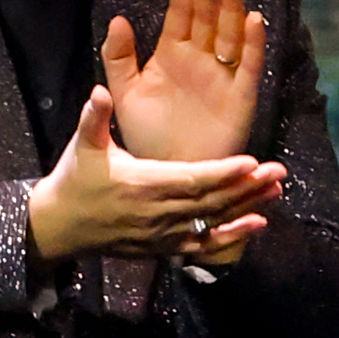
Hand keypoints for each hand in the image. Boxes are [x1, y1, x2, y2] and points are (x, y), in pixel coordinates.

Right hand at [23, 84, 285, 263]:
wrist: (60, 225)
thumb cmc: (74, 179)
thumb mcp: (82, 145)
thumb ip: (94, 117)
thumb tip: (101, 90)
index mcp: (142, 184)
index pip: (191, 179)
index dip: (222, 172)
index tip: (251, 161)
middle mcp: (158, 212)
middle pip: (212, 201)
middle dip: (247, 187)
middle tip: (278, 172)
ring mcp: (164, 233)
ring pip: (213, 221)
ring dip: (248, 206)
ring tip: (277, 190)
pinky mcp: (166, 247)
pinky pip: (205, 244)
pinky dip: (233, 236)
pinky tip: (259, 223)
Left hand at [98, 0, 269, 163]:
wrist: (167, 172)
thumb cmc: (146, 135)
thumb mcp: (124, 92)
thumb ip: (118, 57)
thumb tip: (120, 19)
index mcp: (172, 54)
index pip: (181, 14)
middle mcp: (200, 60)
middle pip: (208, 18)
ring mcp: (222, 76)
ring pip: (230, 35)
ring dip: (232, 9)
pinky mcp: (241, 97)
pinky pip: (250, 66)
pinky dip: (254, 44)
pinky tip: (253, 21)